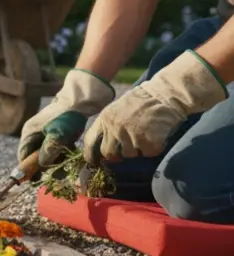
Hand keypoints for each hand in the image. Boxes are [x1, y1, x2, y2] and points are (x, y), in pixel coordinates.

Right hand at [17, 68, 114, 165]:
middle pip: (35, 156)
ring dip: (56, 159)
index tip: (37, 179)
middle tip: (59, 172)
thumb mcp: (57, 136)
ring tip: (68, 162)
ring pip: (47, 152)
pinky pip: (56, 147)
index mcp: (29, 133)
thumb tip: (42, 166)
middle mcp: (34, 133)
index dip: (28, 169)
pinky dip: (62, 152)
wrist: (81, 98)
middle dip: (46, 165)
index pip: (23, 156)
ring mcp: (45, 132)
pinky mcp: (56, 131)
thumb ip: (47, 153)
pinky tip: (71, 152)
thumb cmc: (66, 117)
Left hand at [82, 49, 228, 164]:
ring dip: (138, 149)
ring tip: (147, 133)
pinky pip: (148, 153)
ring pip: (130, 154)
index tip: (93, 162)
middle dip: (117, 155)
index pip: (90, 141)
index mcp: (104, 118)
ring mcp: (130, 135)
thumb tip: (102, 149)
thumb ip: (109, 125)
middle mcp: (114, 128)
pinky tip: (158, 135)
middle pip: (109, 153)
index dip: (90, 154)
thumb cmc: (143, 101)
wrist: (165, 93)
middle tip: (130, 147)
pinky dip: (154, 147)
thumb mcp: (117, 109)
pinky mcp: (147, 140)